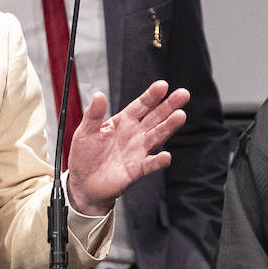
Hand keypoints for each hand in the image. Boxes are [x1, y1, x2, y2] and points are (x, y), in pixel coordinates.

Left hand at [66, 81, 188, 214]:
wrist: (84, 183)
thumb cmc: (85, 155)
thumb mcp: (85, 131)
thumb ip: (93, 114)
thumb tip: (98, 95)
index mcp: (123, 122)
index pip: (140, 106)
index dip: (151, 96)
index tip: (162, 85)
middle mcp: (135, 134)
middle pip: (155, 117)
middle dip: (169, 106)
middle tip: (183, 94)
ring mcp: (138, 151)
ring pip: (157, 136)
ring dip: (169, 127)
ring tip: (180, 116)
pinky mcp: (137, 170)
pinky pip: (150, 164)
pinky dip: (158, 161)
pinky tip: (165, 156)